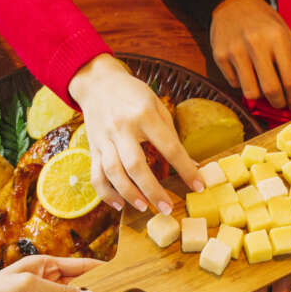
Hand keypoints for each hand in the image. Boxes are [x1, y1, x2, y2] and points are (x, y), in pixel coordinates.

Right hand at [68, 53, 201, 212]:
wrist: (97, 83)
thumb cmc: (133, 95)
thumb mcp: (156, 105)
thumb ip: (171, 135)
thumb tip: (192, 165)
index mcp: (144, 115)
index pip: (169, 147)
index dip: (186, 169)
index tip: (198, 186)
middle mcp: (122, 128)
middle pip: (136, 165)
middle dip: (153, 190)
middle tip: (166, 208)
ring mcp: (104, 139)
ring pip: (113, 172)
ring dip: (129, 194)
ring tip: (144, 207)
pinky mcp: (92, 148)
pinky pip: (96, 175)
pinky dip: (106, 193)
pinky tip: (119, 204)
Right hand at [210, 0, 290, 109]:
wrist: (233, 4)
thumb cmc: (262, 21)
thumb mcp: (285, 33)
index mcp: (277, 37)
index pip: (290, 79)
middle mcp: (256, 44)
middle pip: (271, 90)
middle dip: (278, 103)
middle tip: (280, 102)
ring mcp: (235, 51)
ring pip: (251, 93)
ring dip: (259, 96)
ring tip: (262, 85)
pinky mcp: (220, 56)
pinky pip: (235, 84)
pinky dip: (243, 83)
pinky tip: (246, 71)